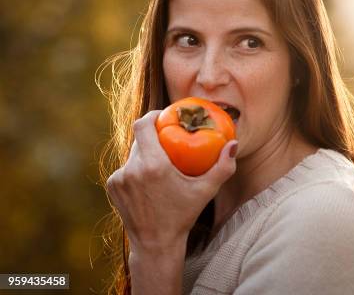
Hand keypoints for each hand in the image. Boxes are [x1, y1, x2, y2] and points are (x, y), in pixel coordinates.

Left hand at [106, 110, 237, 252]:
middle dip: (152, 136)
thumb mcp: (206, 191)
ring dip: (145, 154)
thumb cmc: (183, 216)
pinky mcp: (112, 187)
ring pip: (133, 154)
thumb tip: (234, 144)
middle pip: (139, 139)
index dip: (151, 115)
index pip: (142, 125)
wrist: (155, 244)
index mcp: (152, 166)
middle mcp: (131, 169)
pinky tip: (149, 179)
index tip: (163, 115)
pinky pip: (126, 168)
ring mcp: (119, 179)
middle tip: (168, 138)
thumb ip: (223, 167)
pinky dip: (137, 169)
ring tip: (161, 160)